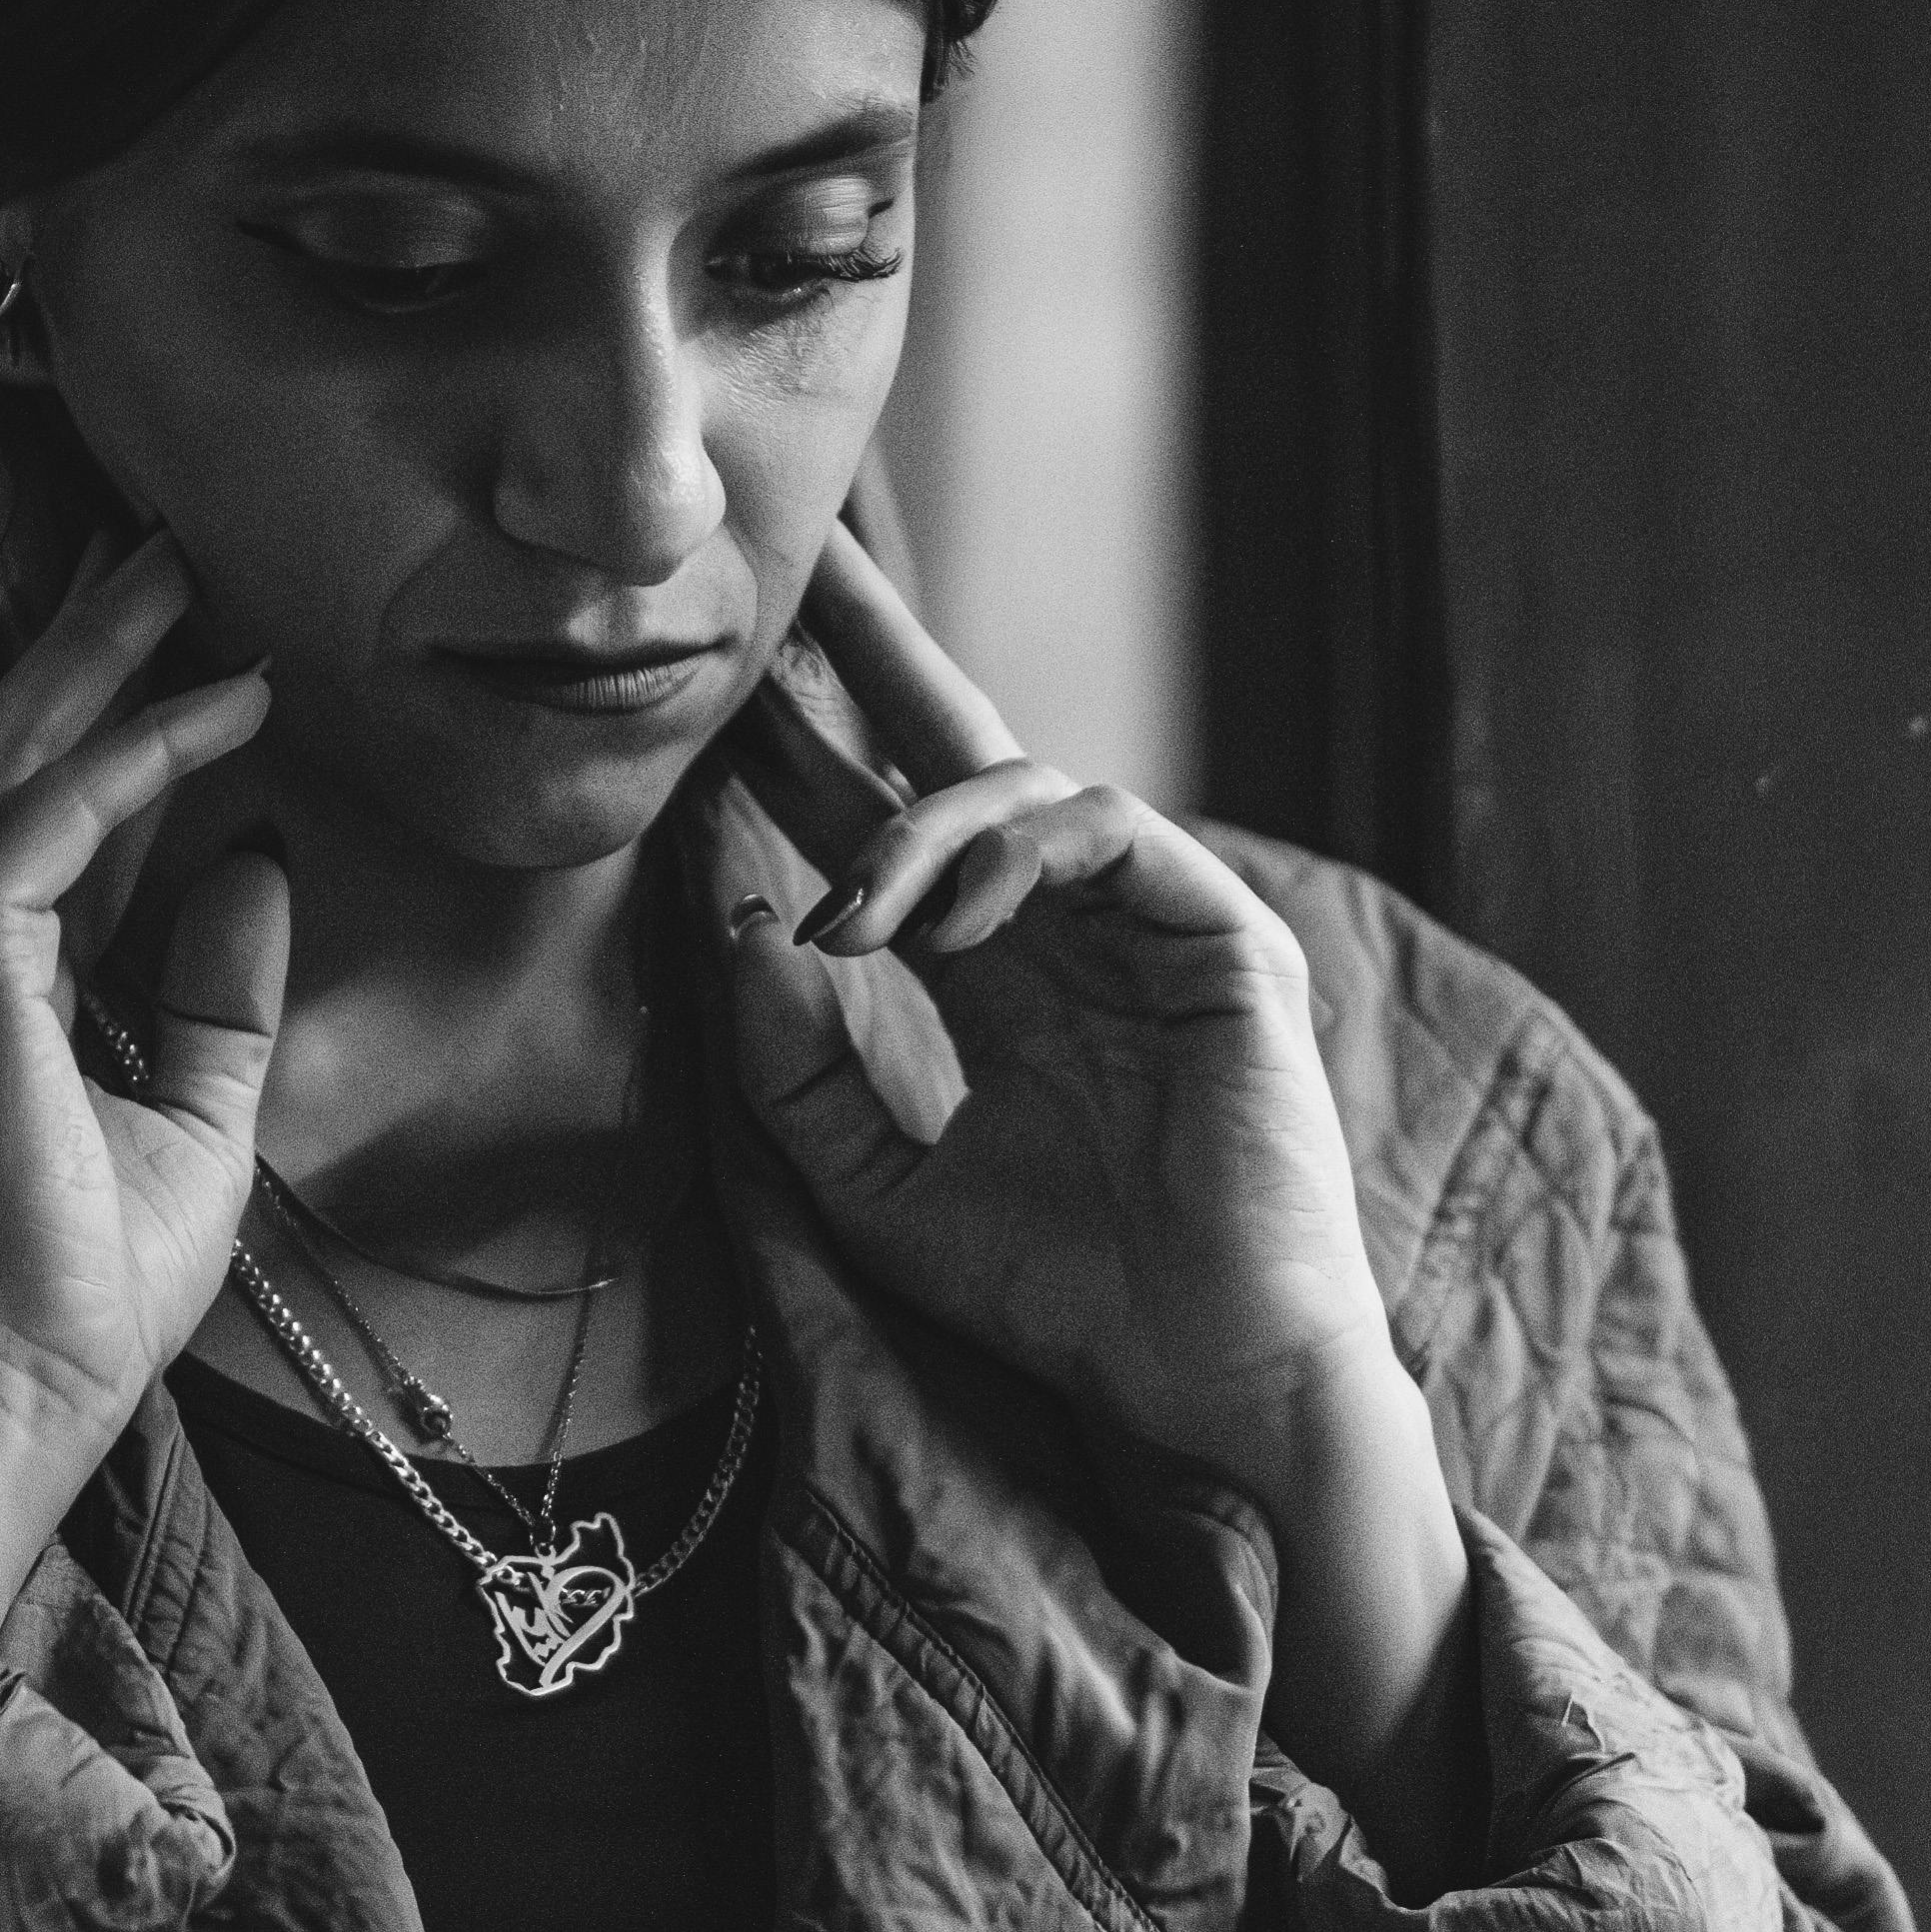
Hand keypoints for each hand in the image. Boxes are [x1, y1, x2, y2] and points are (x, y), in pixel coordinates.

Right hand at [0, 533, 289, 1640]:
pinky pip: (51, 814)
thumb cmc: (87, 1289)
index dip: (131, 726)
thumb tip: (258, 859)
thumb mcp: (199, 1116)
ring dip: (98, 650)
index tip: (213, 653)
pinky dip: (139, 748)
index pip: (61, 818)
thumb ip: (220, 991)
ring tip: (174, 566)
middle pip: (15, 748)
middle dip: (91, 641)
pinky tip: (224, 701)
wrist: (18, 1390)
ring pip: (11, 748)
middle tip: (166, 548)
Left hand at [723, 528, 1479, 1874]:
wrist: (1198, 1373)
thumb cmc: (1060, 1297)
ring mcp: (1150, 921)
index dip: (802, 757)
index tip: (711, 690)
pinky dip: (1012, 856)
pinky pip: (1107, 832)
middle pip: (959, 748)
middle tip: (796, 558)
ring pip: (1020, 788)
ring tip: (848, 914)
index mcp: (995, 976)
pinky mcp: (1219, 936)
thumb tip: (739, 932)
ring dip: (912, 831)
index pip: (884, 832)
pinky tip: (942, 921)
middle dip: (874, 648)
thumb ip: (792, 1075)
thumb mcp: (874, 1190)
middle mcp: (1068, 928)